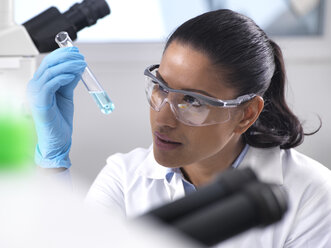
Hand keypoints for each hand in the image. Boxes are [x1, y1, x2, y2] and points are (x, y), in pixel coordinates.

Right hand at [27, 47, 85, 167]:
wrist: (57, 140)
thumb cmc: (59, 120)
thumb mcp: (66, 95)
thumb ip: (69, 82)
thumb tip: (76, 69)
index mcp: (40, 84)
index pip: (49, 63)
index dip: (62, 55)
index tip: (76, 52)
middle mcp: (34, 87)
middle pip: (49, 64)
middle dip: (66, 57)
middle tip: (80, 56)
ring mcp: (35, 95)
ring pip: (50, 72)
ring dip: (67, 66)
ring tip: (81, 64)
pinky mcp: (40, 103)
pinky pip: (50, 84)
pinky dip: (62, 77)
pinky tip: (72, 75)